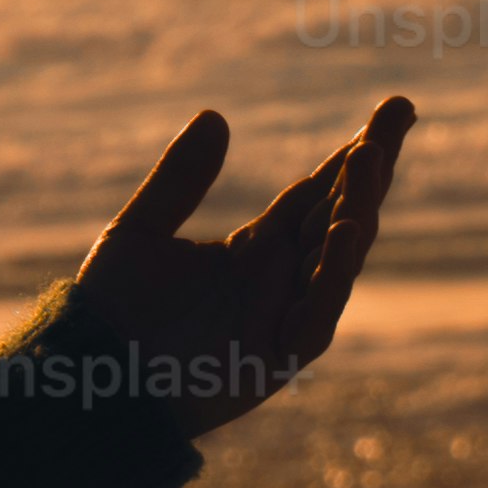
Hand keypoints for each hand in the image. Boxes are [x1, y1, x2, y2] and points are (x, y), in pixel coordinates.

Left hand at [47, 97, 416, 437]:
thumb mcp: (140, 230)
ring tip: (368, 160)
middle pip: (340, 215)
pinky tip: (348, 228)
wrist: (89, 378)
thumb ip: (179, 179)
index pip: (318, 192)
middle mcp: (280, 281)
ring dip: (356, 210)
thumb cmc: (112, 310)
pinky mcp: (276, 360)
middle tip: (397, 113)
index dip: (356, 153)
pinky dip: (333, 274)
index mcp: (256, 250)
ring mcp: (284, 320)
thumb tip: (216, 115)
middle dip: (370, 168)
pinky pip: (317, 315)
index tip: (394, 109)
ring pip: (337, 260)